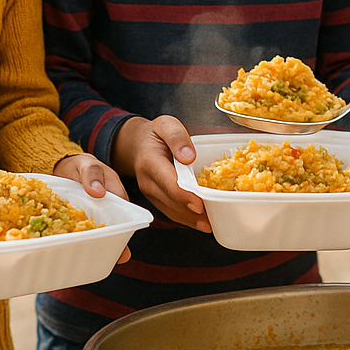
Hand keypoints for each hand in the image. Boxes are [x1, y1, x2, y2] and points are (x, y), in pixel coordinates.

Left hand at [52, 154, 131, 262]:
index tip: (122, 240)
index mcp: (114, 194)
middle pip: (114, 227)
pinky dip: (80, 242)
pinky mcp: (79, 222)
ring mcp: (93, 217)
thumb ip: (92, 174)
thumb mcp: (86, 164)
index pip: (124, 212)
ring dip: (99, 245)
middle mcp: (107, 208)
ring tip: (97, 261)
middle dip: (117, 243)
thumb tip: (99, 192)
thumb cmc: (80, 165)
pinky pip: (81, 233)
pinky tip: (74, 252)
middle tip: (119, 258)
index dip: (124, 227)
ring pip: (99, 233)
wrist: (62, 166)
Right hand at [111, 115, 210, 231]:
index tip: (200, 205)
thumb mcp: (167, 124)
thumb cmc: (156, 134)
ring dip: (189, 220)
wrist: (137, 143)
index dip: (184, 196)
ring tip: (210, 225)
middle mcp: (147, 181)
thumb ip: (177, 137)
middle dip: (190, 213)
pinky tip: (199, 222)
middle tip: (212, 221)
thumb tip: (188, 157)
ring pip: (170, 210)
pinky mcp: (155, 198)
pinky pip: (169, 211)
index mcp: (150, 162)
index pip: (169, 183)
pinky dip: (185, 218)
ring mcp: (149, 192)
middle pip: (170, 201)